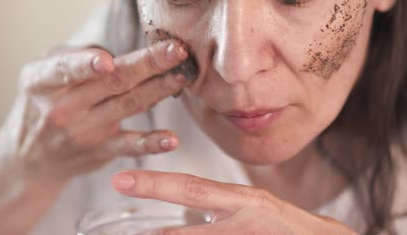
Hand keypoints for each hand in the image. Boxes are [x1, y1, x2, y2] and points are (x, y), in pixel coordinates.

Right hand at [0, 41, 192, 181]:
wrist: (30, 157)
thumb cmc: (43, 101)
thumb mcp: (41, 72)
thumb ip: (76, 56)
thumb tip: (117, 54)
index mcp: (41, 81)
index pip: (63, 70)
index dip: (85, 65)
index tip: (108, 61)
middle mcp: (62, 108)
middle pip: (110, 83)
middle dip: (147, 64)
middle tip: (175, 50)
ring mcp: (83, 132)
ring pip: (127, 105)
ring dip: (159, 89)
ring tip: (183, 74)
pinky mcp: (101, 151)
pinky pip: (130, 146)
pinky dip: (152, 143)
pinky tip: (171, 139)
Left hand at [112, 170, 356, 234]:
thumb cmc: (289, 232)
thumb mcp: (255, 214)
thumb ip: (222, 212)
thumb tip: (184, 223)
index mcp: (241, 202)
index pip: (191, 188)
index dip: (154, 182)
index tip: (121, 178)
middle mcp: (243, 216)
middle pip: (190, 205)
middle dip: (153, 190)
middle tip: (117, 182)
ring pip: (198, 234)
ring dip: (170, 234)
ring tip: (143, 234)